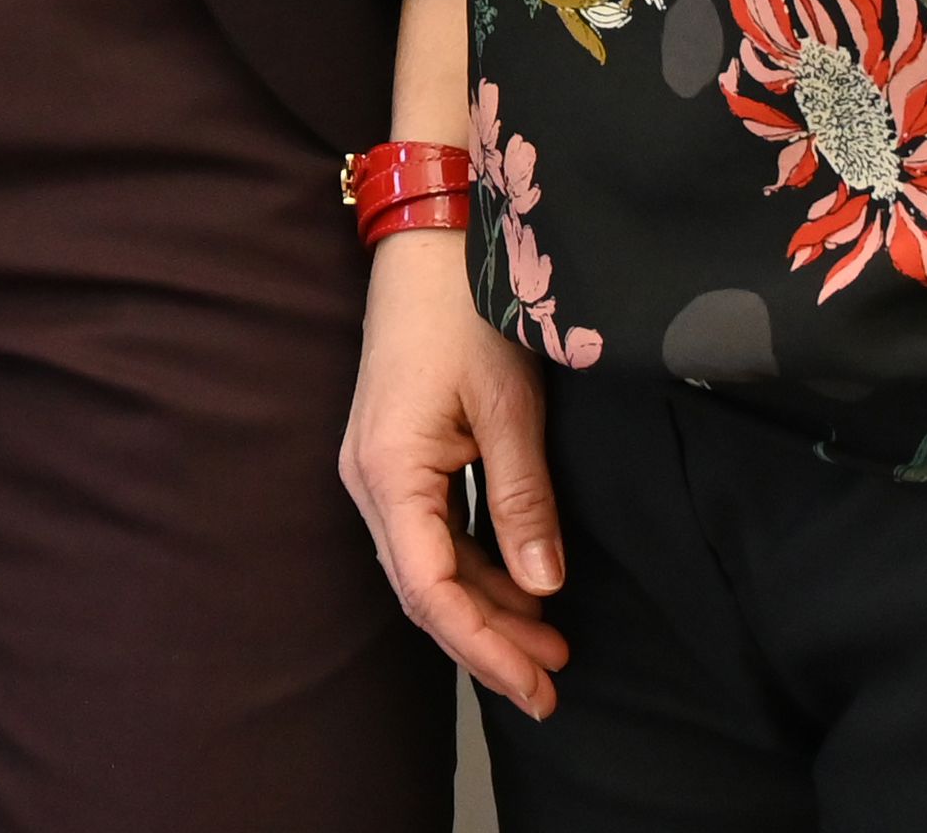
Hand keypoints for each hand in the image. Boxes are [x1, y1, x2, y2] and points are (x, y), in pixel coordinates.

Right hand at [336, 226, 568, 712]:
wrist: (429, 239)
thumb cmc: (466, 311)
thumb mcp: (509, 407)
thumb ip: (522, 500)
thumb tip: (543, 588)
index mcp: (389, 472)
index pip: (431, 591)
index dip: (484, 648)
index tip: (539, 686)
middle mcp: (370, 480)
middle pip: (425, 589)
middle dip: (489, 641)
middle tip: (555, 681)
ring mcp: (379, 468)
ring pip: (429, 565)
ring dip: (488, 608)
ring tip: (553, 641)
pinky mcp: (397, 455)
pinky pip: (432, 533)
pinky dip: (478, 567)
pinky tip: (524, 585)